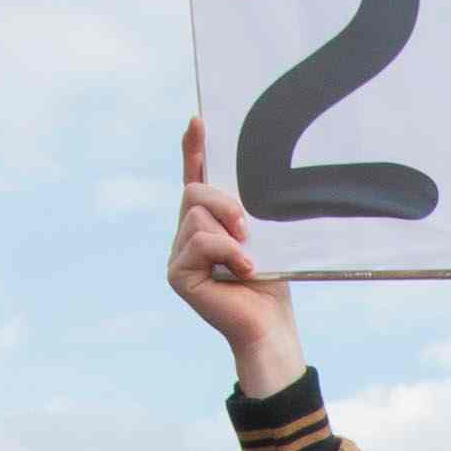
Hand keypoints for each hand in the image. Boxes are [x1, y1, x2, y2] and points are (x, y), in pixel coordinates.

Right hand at [170, 117, 305, 397]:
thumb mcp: (263, 236)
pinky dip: (227, 252)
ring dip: (230, 234)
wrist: (271, 328)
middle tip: (248, 228)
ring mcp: (178, 254)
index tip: (199, 121)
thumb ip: (246, 210)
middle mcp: (186, 236)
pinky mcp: (177, 273)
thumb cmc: (273, 284)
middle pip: (194, 192)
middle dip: (224, 202)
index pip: (195, 179)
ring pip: (196, 215)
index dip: (194, 150)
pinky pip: (199, 240)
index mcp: (208, 224)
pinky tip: (243, 270)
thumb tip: (249, 176)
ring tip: (248, 260)